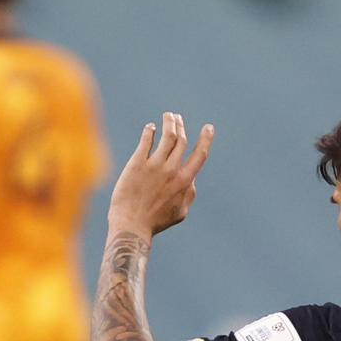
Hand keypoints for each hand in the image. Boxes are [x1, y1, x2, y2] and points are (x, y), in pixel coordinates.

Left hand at [107, 112, 214, 237]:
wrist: (131, 224)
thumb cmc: (156, 221)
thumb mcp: (181, 212)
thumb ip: (189, 194)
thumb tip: (191, 180)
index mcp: (185, 181)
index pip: (200, 154)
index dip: (206, 139)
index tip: (209, 127)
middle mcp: (172, 170)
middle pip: (181, 140)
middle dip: (181, 125)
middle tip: (177, 118)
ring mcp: (154, 166)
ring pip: (167, 136)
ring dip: (169, 122)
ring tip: (168, 116)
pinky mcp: (137, 164)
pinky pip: (146, 141)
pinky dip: (150, 131)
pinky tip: (150, 128)